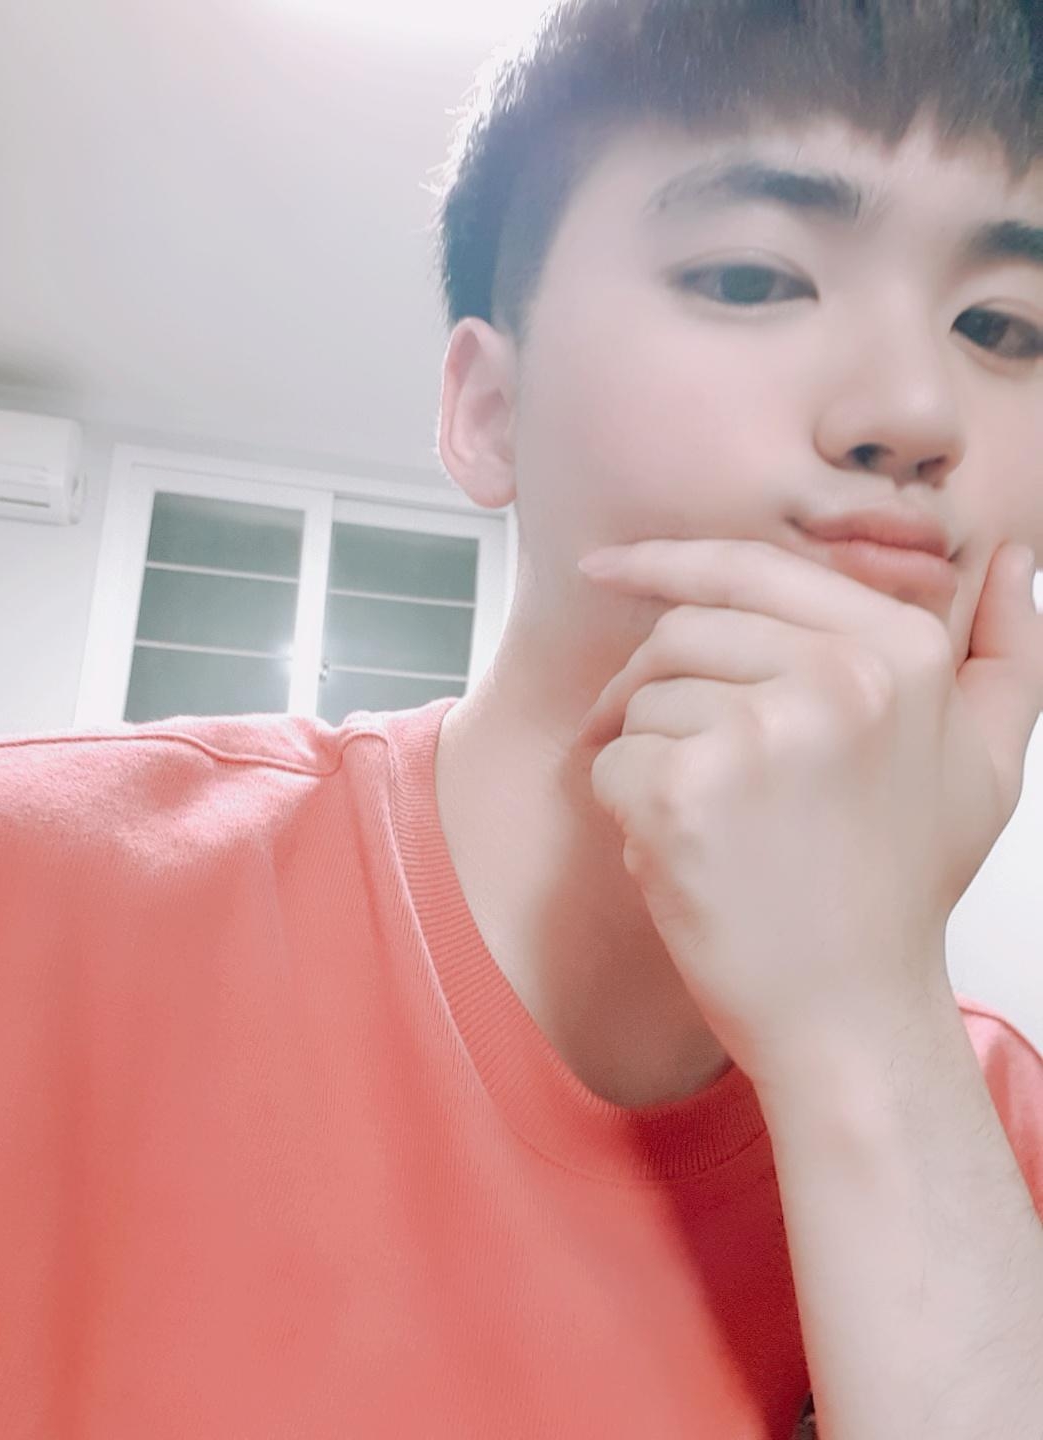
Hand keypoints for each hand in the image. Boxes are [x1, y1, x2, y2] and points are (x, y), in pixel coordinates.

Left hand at [576, 538, 1041, 1091]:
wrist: (849, 1012)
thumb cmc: (900, 885)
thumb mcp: (984, 763)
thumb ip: (1009, 655)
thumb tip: (1018, 559)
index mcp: (898, 653)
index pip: (750, 568)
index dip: (664, 561)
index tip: (604, 568)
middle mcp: (835, 679)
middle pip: (681, 632)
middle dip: (655, 687)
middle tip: (667, 749)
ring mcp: (756, 734)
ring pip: (641, 699)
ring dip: (649, 753)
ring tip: (704, 817)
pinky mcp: (682, 794)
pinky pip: (609, 760)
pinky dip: (623, 804)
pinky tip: (677, 849)